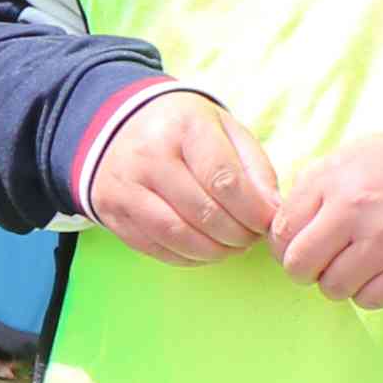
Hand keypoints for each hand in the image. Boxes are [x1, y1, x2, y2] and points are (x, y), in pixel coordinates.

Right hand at [83, 91, 278, 265]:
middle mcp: (147, 155)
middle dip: (238, 235)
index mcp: (183, 127)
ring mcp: (124, 185)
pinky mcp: (110, 210)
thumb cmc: (183, 131)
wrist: (118, 125)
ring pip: (178, 235)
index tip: (267, 221)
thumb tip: (272, 211)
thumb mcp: (225, 130)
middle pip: (204, 213)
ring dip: (214, 251)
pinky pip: (155, 248)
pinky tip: (202, 248)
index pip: (225, 180)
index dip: (253, 211)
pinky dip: (187, 257)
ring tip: (230, 246)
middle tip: (250, 237)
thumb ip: (254, 167)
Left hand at [271, 126, 382, 308]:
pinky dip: (366, 292)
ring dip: (336, 281)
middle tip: (317, 261)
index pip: (281, 230)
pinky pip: (367, 300)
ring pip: (332, 288)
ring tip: (353, 263)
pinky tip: (377, 272)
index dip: (283, 243)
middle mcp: (354, 215)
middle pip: (298, 265)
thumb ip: (312, 187)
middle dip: (301, 268)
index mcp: (333, 183)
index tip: (295, 244)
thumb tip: (283, 224)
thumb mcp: (350, 157)